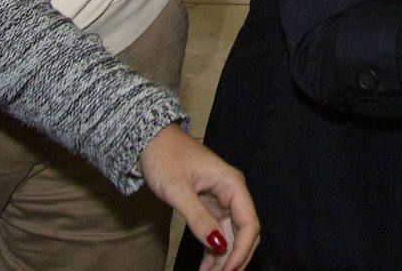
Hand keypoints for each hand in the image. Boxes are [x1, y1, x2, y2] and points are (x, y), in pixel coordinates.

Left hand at [137, 123, 259, 269]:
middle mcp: (231, 193)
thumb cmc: (165, 159)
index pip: (249, 223)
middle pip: (245, 232)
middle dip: (236, 258)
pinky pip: (218, 232)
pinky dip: (214, 251)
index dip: (242, 250)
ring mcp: (221, 200)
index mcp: (232, 184)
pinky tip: (205, 267)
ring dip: (224, 259)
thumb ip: (198, 219)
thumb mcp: (179, 190)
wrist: (152, 142)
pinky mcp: (209, 205)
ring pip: (232, 235)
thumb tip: (219, 246)